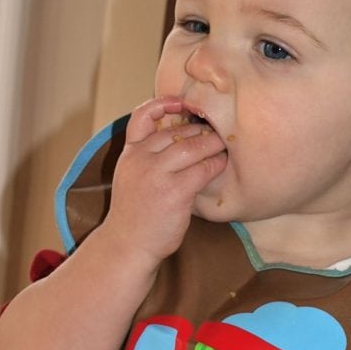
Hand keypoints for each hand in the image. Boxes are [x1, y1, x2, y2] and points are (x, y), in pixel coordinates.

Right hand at [103, 95, 227, 262]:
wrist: (127, 245)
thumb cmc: (134, 215)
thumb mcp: (130, 178)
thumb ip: (147, 157)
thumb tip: (180, 139)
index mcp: (130, 154)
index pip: (142, 117)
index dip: (163, 104)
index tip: (181, 103)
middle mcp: (141, 160)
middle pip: (177, 132)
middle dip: (199, 130)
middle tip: (215, 133)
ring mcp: (158, 174)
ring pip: (193, 146)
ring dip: (212, 144)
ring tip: (223, 147)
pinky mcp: (176, 191)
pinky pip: (203, 169)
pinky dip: (216, 164)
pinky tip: (221, 165)